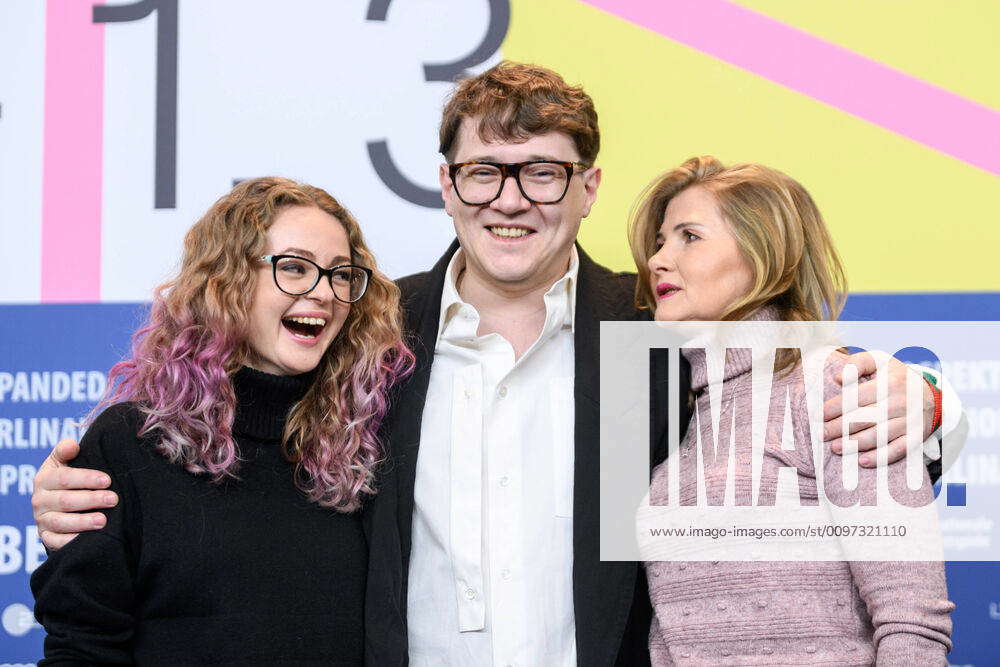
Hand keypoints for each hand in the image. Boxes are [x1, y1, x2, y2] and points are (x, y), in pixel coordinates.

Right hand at [32, 438, 118, 549]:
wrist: (59, 503)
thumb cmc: (68, 478)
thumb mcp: (64, 461)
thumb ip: (65, 451)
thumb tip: (71, 445)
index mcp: (44, 478)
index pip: (64, 477)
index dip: (86, 478)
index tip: (107, 480)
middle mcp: (40, 500)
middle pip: (65, 501)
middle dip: (91, 500)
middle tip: (113, 499)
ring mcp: (42, 520)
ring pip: (61, 522)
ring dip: (83, 522)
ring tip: (103, 520)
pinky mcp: (46, 537)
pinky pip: (55, 541)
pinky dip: (69, 541)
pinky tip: (86, 539)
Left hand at [823, 352, 932, 466]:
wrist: (931, 393)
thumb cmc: (895, 377)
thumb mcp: (879, 361)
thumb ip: (857, 363)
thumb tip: (837, 377)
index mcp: (890, 383)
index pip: (858, 397)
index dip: (837, 407)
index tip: (820, 415)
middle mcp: (901, 403)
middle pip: (866, 418)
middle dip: (840, 428)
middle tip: (822, 434)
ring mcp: (910, 421)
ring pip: (880, 436)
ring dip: (855, 444)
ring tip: (835, 448)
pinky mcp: (917, 436)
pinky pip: (899, 450)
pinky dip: (881, 457)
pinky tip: (862, 462)